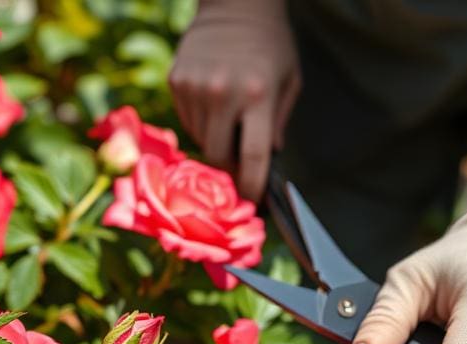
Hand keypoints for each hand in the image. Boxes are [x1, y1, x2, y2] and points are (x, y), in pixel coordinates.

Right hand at [169, 0, 300, 200]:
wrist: (234, 3)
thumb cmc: (270, 44)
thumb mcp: (289, 81)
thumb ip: (278, 123)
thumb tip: (267, 162)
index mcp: (258, 95)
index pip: (253, 156)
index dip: (252, 185)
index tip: (252, 201)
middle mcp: (223, 93)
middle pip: (219, 156)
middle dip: (229, 169)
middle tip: (238, 168)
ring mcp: (196, 88)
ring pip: (201, 141)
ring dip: (215, 142)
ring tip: (228, 120)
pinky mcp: (177, 81)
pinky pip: (187, 121)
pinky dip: (201, 123)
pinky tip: (213, 103)